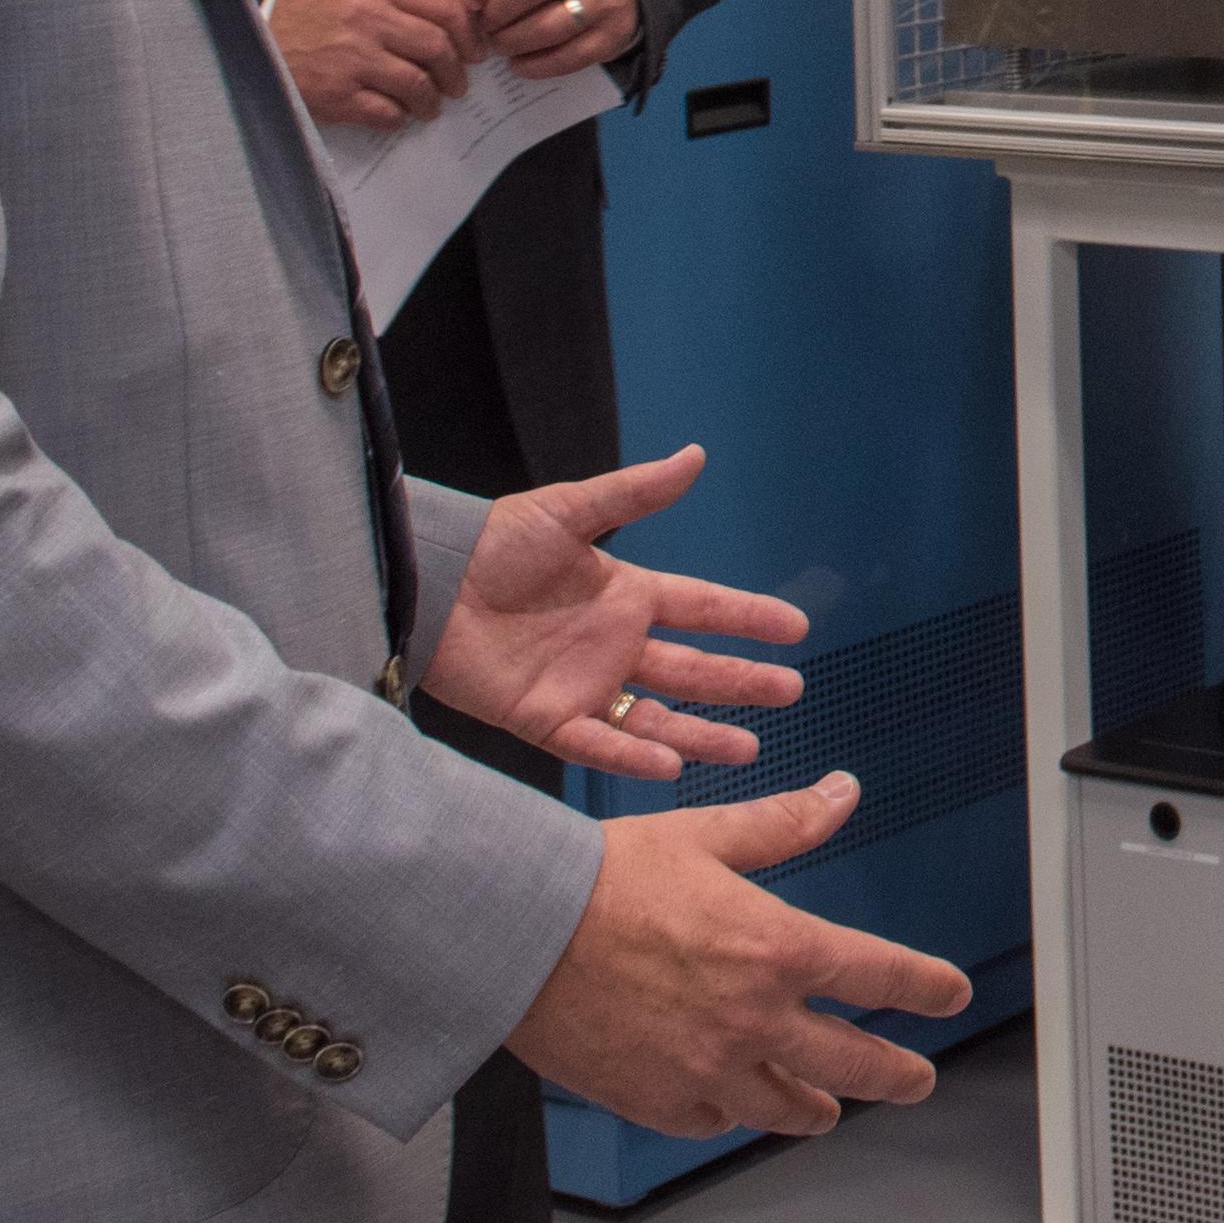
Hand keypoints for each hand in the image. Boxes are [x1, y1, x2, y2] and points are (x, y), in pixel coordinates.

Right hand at [270, 0, 473, 127]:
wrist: (247, 39)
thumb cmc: (301, 8)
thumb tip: (442, 8)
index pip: (442, 6)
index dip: (467, 32)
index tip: (473, 50)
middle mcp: (367, 19)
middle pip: (436, 47)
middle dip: (456, 71)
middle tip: (457, 84)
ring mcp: (352, 60)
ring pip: (417, 84)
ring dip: (432, 100)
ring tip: (431, 106)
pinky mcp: (336, 96)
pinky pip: (387, 113)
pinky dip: (400, 119)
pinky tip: (398, 117)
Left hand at [434, 445, 806, 783]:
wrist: (427, 585)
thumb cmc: (493, 542)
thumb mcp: (568, 510)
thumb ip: (634, 492)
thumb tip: (695, 456)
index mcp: (625, 596)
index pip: (703, 609)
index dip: (748, 618)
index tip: (796, 627)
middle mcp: (613, 647)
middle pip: (693, 670)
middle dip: (742, 683)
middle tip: (791, 693)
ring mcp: (584, 687)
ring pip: (656, 718)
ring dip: (702, 735)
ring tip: (748, 750)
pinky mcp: (546, 720)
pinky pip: (599, 745)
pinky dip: (633, 758)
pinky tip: (671, 766)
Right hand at [506, 779, 977, 1141]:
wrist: (517, 933)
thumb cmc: (601, 880)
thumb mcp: (704, 836)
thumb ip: (783, 825)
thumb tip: (840, 795)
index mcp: (777, 949)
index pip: (880, 977)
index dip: (927, 988)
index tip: (949, 995)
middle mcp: (753, 1018)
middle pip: (853, 1063)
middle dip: (895, 1074)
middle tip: (916, 1080)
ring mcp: (707, 1068)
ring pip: (786, 1108)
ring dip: (817, 1108)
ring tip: (829, 1110)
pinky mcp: (657, 1100)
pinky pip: (714, 1121)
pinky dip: (733, 1115)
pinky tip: (737, 1107)